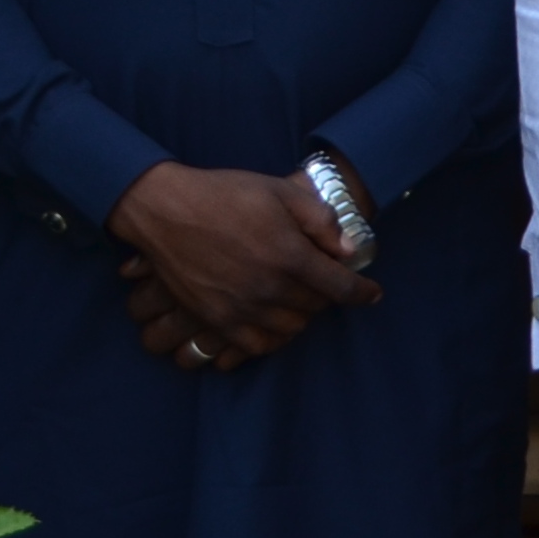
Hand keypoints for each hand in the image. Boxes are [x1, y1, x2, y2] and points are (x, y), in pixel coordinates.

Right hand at [107, 163, 373, 366]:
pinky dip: (273, 337)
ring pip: (290, 328)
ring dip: (302, 315)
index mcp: (290, 256)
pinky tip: (276, 322)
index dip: (362, 292)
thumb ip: (322, 222)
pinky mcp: (215, 319)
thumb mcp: (282, 193)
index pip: (340, 287)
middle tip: (324, 281)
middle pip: (316, 307)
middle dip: (327, 295)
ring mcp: (240, 308)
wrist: (166, 211)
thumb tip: (348, 251)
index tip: (373, 294)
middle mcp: (268, 288)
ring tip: (301, 299)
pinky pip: (256, 344)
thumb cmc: (226, 195)